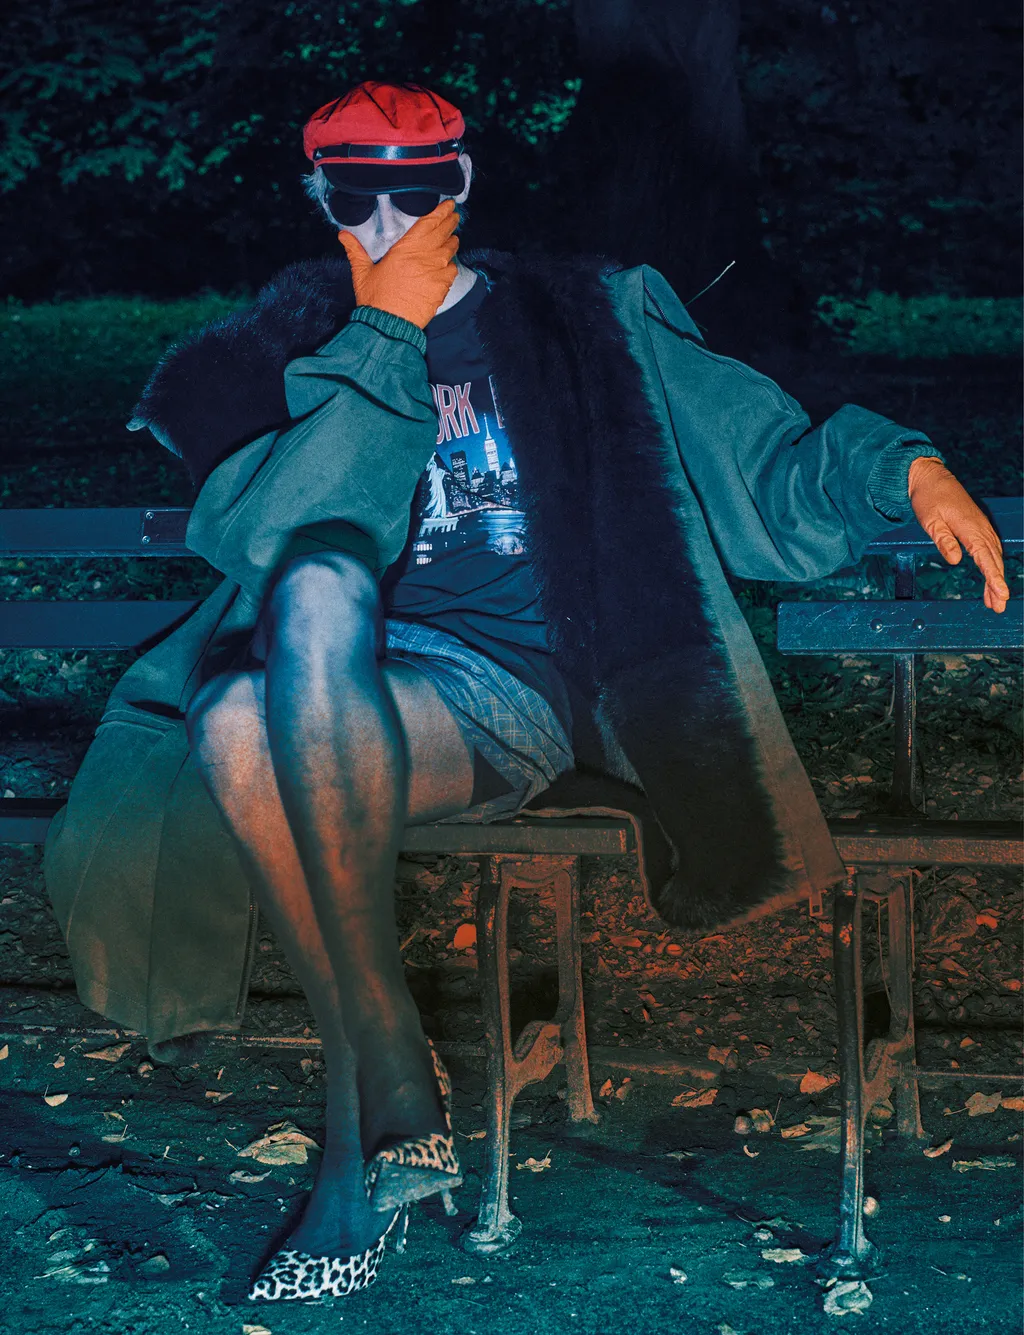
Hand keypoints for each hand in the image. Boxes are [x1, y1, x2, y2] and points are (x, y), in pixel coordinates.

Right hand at [337, 200, 459, 328]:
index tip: (448, 205)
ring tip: (452, 238)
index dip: (440, 212)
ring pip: (450, 250)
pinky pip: (452, 270)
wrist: (389, 325)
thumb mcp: (362, 273)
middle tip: (454, 215)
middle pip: (443, 233)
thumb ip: (355, 251)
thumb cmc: (375, 299)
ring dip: (452, 242)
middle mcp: (424, 257)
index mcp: (405, 249)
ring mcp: (436, 272)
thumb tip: (343, 235)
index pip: (428, 223)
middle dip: (450, 222)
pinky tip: (448, 264)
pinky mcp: (442, 288)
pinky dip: (451, 265)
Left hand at [908, 456, 1008, 612]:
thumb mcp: (930, 521)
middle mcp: (980, 528)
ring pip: (993, 557)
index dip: (994, 577)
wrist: (931, 478)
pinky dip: (992, 566)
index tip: (1001, 593)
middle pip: (993, 561)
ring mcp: (981, 527)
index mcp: (970, 528)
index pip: (985, 557)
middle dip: (997, 585)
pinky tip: (991, 581)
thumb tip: (955, 560)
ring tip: (995, 602)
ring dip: (995, 579)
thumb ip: (944, 540)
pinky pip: (989, 550)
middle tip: (999, 607)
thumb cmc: (928, 499)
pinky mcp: (978, 528)